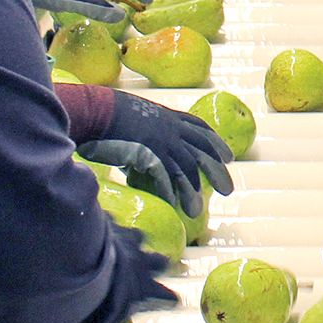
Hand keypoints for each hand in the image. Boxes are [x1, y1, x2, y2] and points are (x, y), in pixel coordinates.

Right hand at [79, 93, 233, 213]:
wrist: (94, 109)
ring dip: (192, 192)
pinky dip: (170, 192)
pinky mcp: (149, 153)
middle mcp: (170, 128)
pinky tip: (174, 205)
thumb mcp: (132, 119)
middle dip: (216, 171)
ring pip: (186, 169)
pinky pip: (165, 177)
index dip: (215, 143)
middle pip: (202, 151)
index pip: (200, 129)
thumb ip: (142, 137)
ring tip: (197, 212)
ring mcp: (161, 141)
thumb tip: (138, 159)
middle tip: (227, 190)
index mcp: (168, 116)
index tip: (228, 157)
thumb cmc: (106, 113)